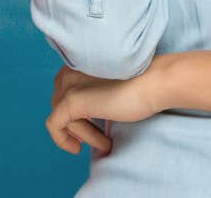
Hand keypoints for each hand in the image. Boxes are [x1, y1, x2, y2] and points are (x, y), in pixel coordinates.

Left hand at [45, 62, 164, 155]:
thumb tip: (84, 114)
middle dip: (77, 122)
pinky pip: (55, 126)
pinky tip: (77, 149)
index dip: (76, 109)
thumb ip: (95, 89)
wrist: (156, 81)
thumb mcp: (112, 82)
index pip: (64, 88)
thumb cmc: (143, 82)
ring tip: (105, 142)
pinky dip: (63, 140)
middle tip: (98, 136)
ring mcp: (70, 84)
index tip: (92, 124)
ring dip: (82, 133)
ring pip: (62, 116)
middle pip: (60, 102)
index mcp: (79, 60)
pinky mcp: (72, 101)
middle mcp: (69, 69)